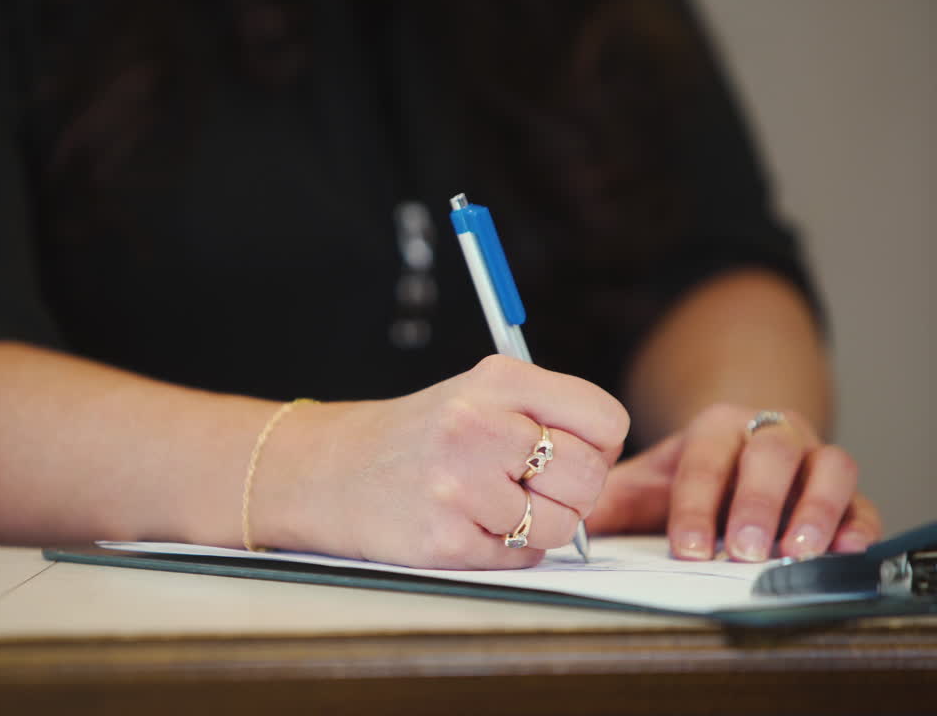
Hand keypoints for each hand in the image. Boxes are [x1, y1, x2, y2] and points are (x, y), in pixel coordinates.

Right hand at [257, 355, 628, 568]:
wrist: (329, 472)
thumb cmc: (417, 438)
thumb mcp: (476, 394)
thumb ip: (545, 412)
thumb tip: (609, 457)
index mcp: (496, 381)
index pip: (604, 419)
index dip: (597, 444)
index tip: (567, 451)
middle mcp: (478, 425)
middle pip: (590, 475)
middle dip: (571, 490)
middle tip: (530, 486)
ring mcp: (461, 485)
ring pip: (562, 525)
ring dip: (539, 526)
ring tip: (492, 506)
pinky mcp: (447, 539)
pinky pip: (523, 557)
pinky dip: (505, 550)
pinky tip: (466, 525)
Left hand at [586, 403, 881, 560]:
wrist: (736, 452)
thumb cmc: (685, 477)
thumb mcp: (643, 483)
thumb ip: (609, 500)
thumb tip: (565, 523)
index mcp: (715, 427)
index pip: (705, 460)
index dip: (696, 504)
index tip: (689, 548)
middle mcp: (769, 432)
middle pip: (771, 455)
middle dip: (756, 503)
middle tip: (743, 549)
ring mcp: (813, 455)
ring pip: (828, 466)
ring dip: (814, 509)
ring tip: (795, 550)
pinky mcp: (844, 487)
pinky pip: (862, 498)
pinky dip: (857, 521)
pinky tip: (844, 547)